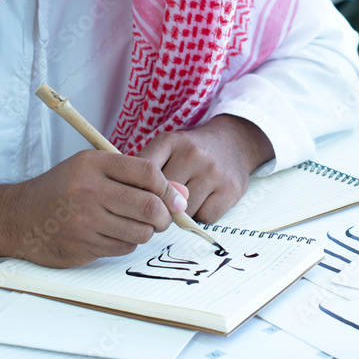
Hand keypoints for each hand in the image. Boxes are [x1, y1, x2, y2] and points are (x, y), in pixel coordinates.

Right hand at [0, 151, 188, 268]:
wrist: (16, 217)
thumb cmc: (60, 190)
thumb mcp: (90, 169)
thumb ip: (133, 176)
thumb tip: (181, 195)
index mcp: (93, 164)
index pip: (147, 172)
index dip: (167, 187)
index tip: (172, 197)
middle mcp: (89, 191)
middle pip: (150, 206)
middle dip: (164, 216)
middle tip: (162, 219)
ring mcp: (84, 221)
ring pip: (140, 232)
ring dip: (146, 232)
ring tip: (133, 225)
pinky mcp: (82, 246)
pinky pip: (123, 248)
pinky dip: (126, 243)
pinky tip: (112, 234)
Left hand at [138, 114, 274, 222]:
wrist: (234, 142)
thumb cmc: (193, 151)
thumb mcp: (168, 147)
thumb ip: (145, 167)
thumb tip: (124, 196)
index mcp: (171, 142)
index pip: (143, 176)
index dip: (137, 193)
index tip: (137, 200)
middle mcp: (193, 154)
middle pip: (163, 197)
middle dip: (159, 207)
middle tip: (161, 208)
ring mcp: (214, 172)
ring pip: (184, 211)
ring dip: (180, 215)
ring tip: (182, 204)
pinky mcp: (231, 189)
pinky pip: (205, 217)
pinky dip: (201, 216)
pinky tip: (202, 203)